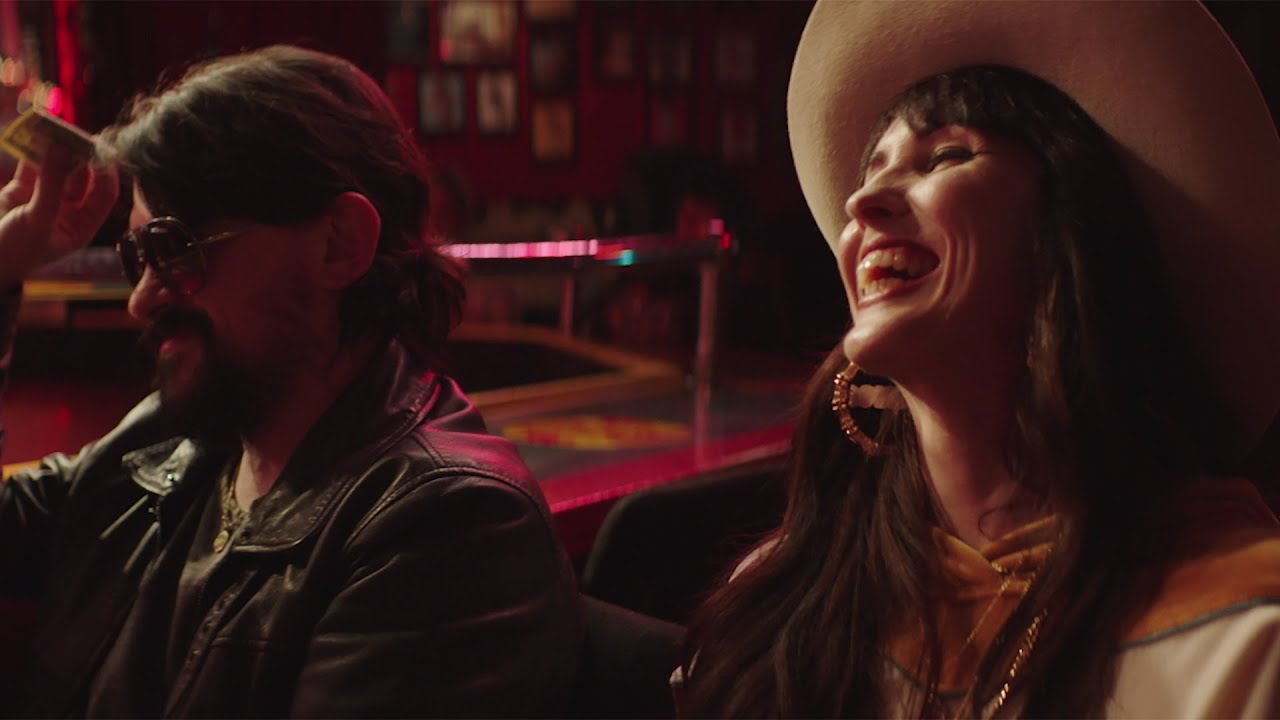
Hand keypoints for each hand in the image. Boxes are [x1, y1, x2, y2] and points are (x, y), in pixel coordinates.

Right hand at [0, 142, 119, 287]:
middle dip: (81, 155)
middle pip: (83, 177)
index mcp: (81, 227)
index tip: (100, 148)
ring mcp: (45, 199)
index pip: (104, 195)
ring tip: (56, 125)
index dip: (105, 171)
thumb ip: (51, 185)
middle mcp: (68, 212)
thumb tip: (62, 147)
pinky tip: (33, 130)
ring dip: (56, 148)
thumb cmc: (12, 251)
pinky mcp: (21, 190)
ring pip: (57, 168)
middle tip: (76, 132)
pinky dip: (31, 149)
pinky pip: (31, 165)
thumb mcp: (37, 221)